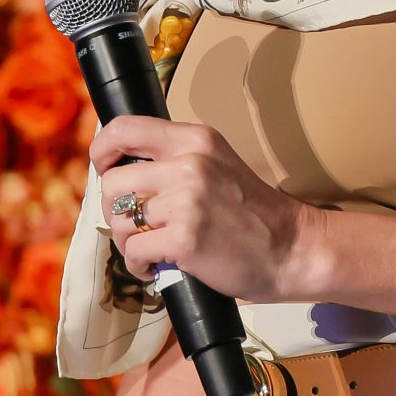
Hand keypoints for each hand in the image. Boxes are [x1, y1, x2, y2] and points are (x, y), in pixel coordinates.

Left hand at [90, 115, 316, 303]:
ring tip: (154, 249)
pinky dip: (140, 265)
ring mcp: (187, 201)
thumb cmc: (252, 214)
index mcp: (195, 139)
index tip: (105, 169)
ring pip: (119, 221)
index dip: (102, 150)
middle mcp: (190, 163)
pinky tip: (158, 267)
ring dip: (129, 242)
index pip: (125, 128)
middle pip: (113, 183)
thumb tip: (120, 171)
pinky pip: (134, 251)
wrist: (292, 248)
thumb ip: (175, 160)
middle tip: (139, 226)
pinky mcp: (185, 239)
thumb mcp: (217, 165)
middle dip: (117, 211)